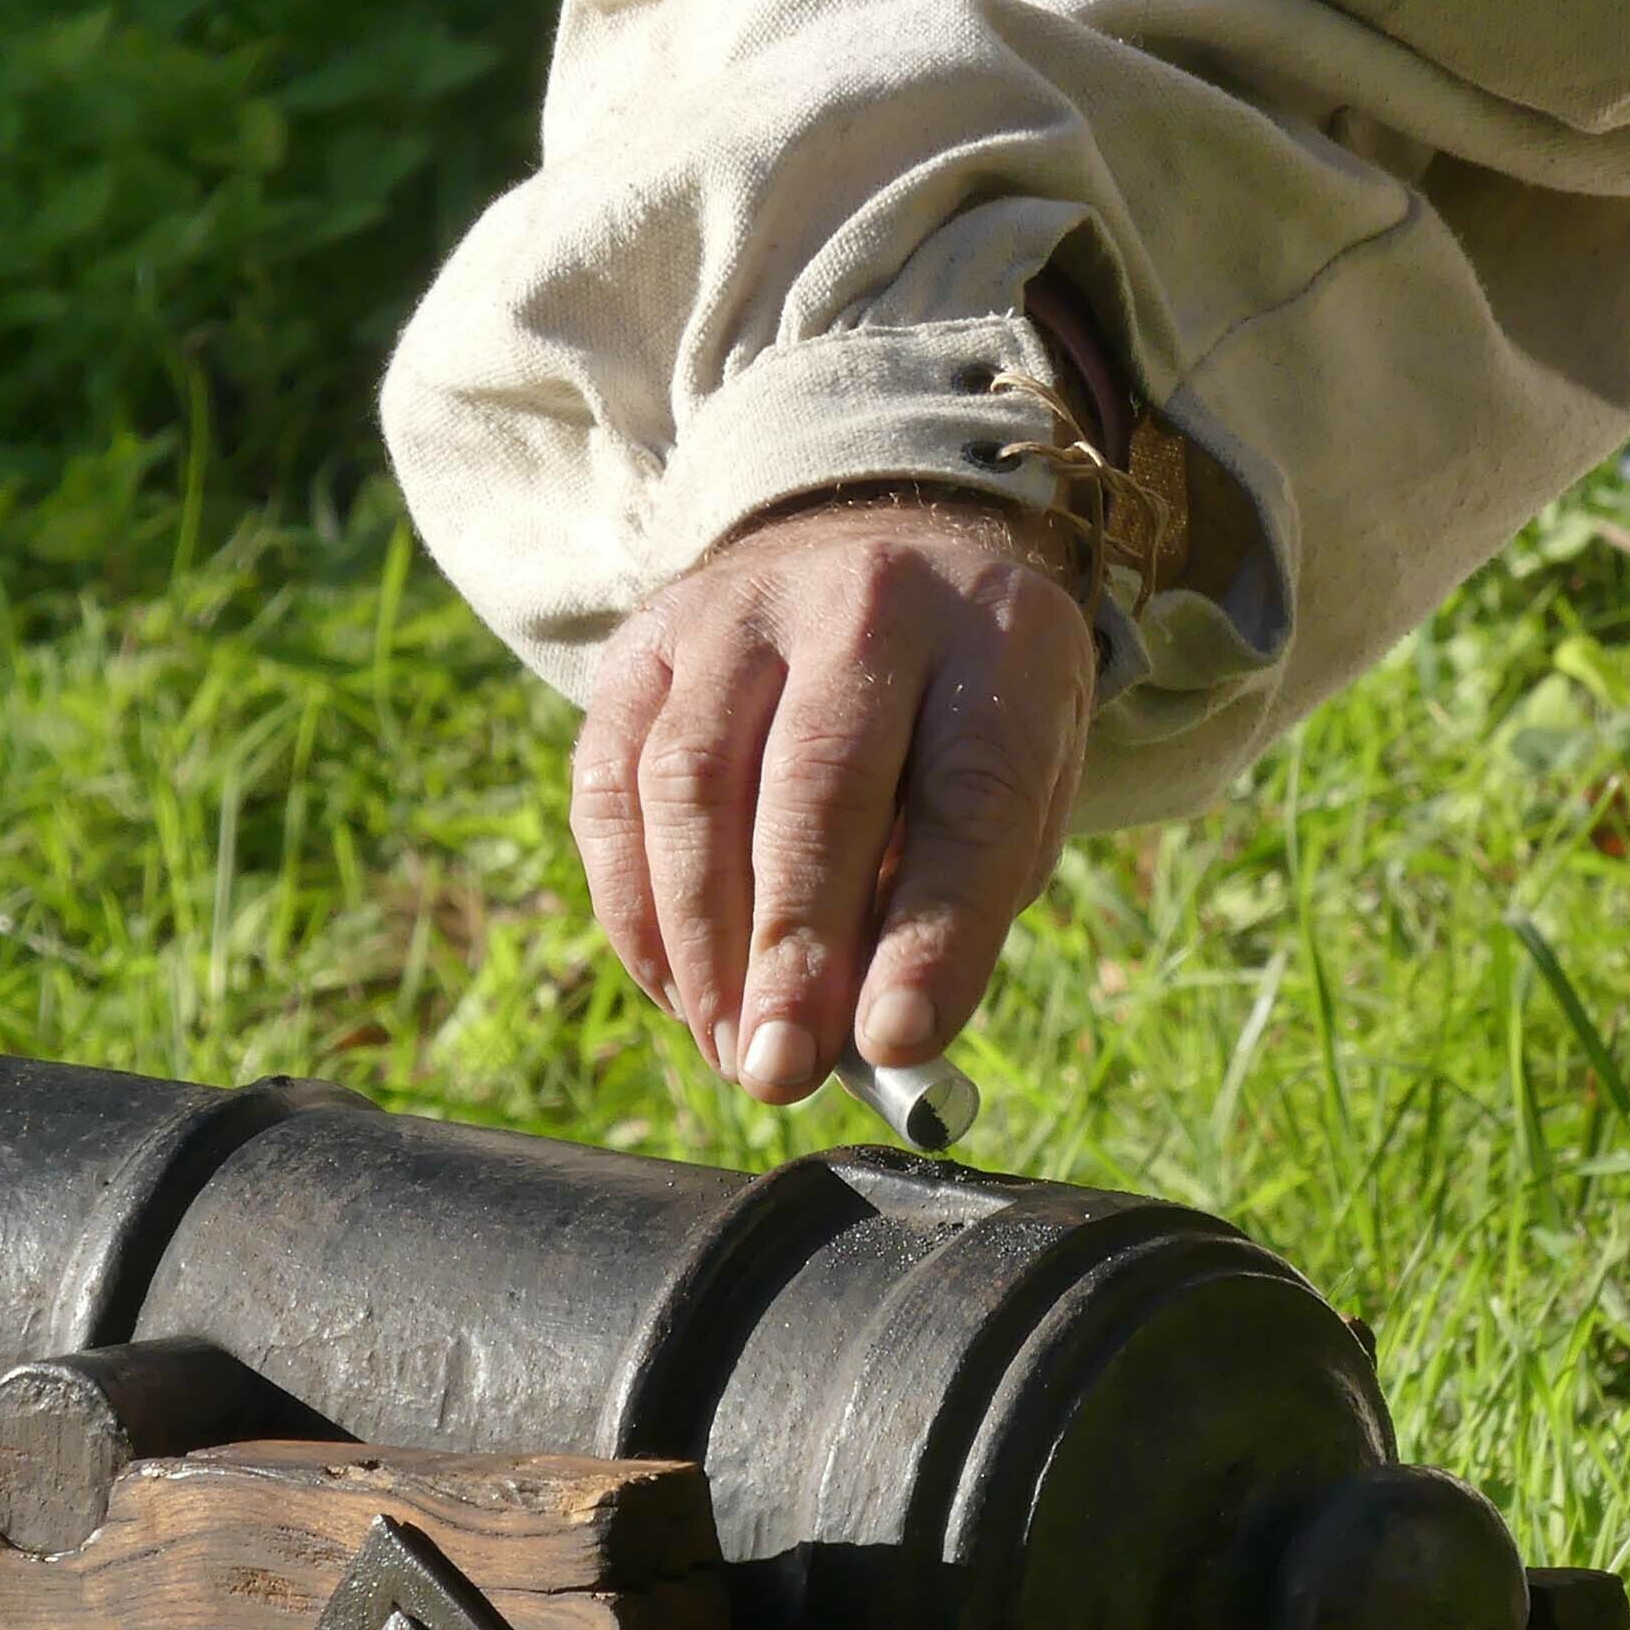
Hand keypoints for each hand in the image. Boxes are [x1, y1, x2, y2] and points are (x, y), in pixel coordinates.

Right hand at [572, 493, 1094, 1103]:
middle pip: (817, 787)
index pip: (971, 797)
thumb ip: (960, 902)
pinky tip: (676, 987)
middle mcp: (866, 603)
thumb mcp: (1016, 788)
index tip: (896, 1044)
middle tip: (783, 1073)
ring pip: (692, 784)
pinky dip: (635, 905)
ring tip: (733, 1049)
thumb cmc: (956, 724)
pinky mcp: (646, 641)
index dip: (932, 933)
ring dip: (703, 942)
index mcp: (997, 643)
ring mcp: (741, 610)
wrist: (878, 556)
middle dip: (794, 951)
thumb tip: (866, 1043)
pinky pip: (612, 783)